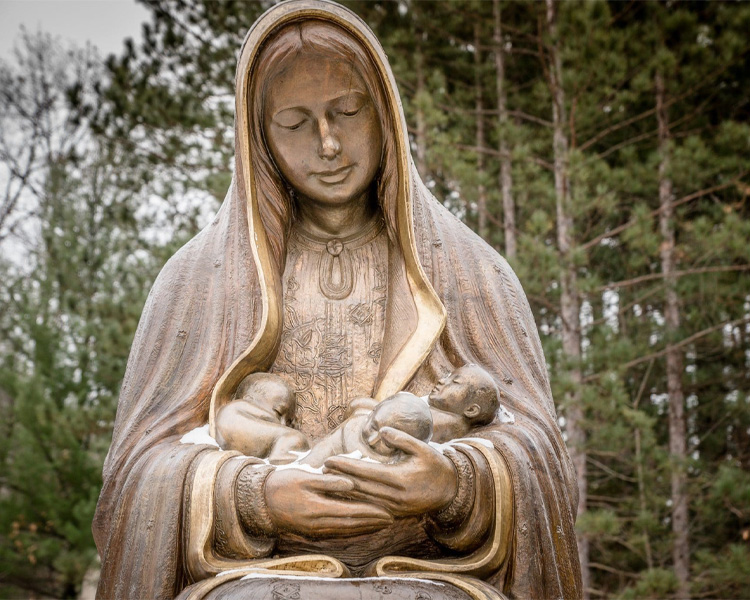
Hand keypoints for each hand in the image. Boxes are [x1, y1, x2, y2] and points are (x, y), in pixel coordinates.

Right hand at [264, 467, 393, 536]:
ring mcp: (314, 530)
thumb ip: (329, 481)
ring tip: (380, 523)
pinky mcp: (312, 531)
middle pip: (351, 525)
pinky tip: (361, 527)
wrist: (260, 501)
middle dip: (372, 522)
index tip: (387, 511)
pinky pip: (336, 532)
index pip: (351, 512)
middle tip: (391, 519)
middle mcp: (318, 524)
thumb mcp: (305, 477)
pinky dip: (351, 530)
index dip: (370, 512)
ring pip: (345, 531)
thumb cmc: (283, 483)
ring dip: (364, 528)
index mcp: (317, 509)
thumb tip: (352, 484)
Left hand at [323, 427, 458, 517]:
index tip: (330, 460)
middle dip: (339, 478)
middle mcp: (394, 496)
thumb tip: (382, 430)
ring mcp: (393, 507)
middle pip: (360, 487)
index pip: (366, 472)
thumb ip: (402, 439)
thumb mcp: (423, 448)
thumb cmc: (435, 465)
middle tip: (321, 470)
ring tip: (327, 481)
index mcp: (400, 479)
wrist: (451, 491)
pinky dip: (355, 500)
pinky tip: (344, 495)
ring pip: (362, 500)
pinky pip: (370, 507)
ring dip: (344, 491)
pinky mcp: (394, 513)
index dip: (346, 466)